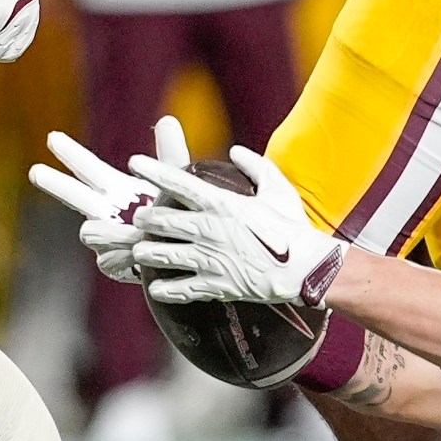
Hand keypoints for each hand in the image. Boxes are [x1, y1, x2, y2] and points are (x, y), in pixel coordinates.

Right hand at [28, 116, 192, 282]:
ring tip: (133, 234)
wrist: (189, 254)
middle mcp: (105, 214)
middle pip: (74, 196)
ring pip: (90, 232)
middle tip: (35, 171)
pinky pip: (109, 260)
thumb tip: (168, 119)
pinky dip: (124, 256)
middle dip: (56, 184)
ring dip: (110, 232)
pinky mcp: (113, 265)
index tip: (53, 138)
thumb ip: (170, 155)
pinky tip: (137, 257)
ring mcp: (106, 241)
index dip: (71, 154)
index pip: (88, 169)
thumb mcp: (177, 184)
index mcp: (116, 190)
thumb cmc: (179, 216)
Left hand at [128, 145, 346, 306]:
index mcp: (222, 204)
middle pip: (163, 221)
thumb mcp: (278, 189)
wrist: (306, 268)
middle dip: (145, 219)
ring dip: (146, 253)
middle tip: (140, 218)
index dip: (153, 170)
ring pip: (164, 255)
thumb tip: (236, 151)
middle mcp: (209, 229)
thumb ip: (256, 165)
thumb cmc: (293, 226)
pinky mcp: (216, 285)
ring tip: (139, 251)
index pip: (179, 182)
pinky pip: (182, 289)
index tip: (134, 162)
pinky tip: (155, 289)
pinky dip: (165, 290)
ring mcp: (210, 259)